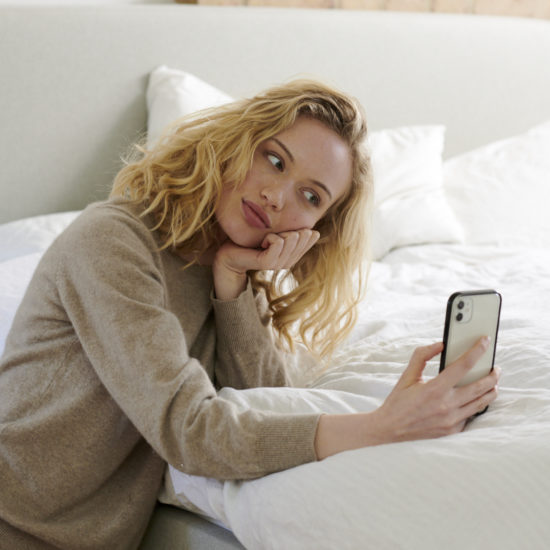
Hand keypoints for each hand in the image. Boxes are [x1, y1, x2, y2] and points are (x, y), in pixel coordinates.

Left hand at [213, 229, 319, 300]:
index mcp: (292, 255)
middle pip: (301, 237)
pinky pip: (278, 243)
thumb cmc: (250, 241)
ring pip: (290, 239)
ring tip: (266, 239)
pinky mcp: (268, 263)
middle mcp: (288, 262)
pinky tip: (263, 242)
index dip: (302, 229)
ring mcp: (278, 264)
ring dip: (278, 233)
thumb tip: (313, 229)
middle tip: (272, 235)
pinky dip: (271, 237)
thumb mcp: (274, 234)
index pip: (309, 239)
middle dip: (287, 229)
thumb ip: (290, 233)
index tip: (285, 230)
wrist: (230, 255)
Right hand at [374, 338, 500, 440]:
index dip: (477, 351)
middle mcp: (446, 405)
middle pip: (480, 387)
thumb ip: (422, 356)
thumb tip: (440, 344)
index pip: (463, 366)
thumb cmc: (398, 400)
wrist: (390, 428)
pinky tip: (475, 399)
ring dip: (491, 391)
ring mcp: (451, 420)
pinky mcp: (452, 430)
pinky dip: (476, 405)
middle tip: (496, 367)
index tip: (485, 342)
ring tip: (493, 382)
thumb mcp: (407, 375)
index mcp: (435, 389)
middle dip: (493, 375)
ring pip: (481, 403)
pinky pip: (471, 415)